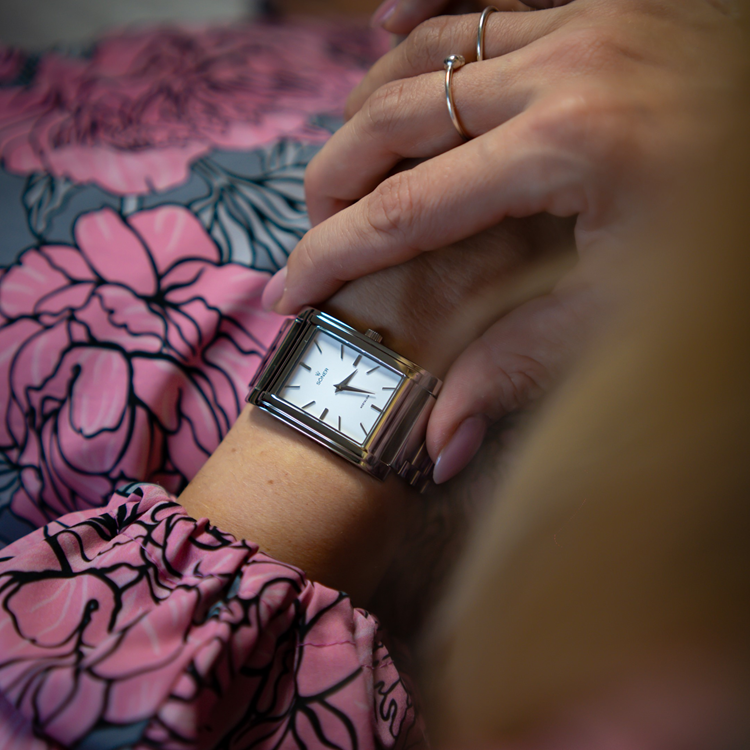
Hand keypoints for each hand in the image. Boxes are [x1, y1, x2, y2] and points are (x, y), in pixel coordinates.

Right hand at [263, 0, 742, 478]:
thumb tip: (439, 442)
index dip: (332, 256)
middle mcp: (568, 67)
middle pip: (394, 118)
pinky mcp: (603, 1)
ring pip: (426, 49)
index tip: (287, 292)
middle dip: (332, 179)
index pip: (405, 212)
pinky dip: (419, 16)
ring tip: (342, 163)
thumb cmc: (729, 259)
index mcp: (571, 149)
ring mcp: (586, 20)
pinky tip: (383, 30)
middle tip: (313, 230)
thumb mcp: (627, 318)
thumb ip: (518, 367)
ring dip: (366, 106)